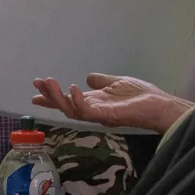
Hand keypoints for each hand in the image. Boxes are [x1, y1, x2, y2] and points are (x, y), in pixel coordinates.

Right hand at [31, 73, 191, 132]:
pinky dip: (77, 101)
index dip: (52, 96)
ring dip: (58, 97)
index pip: (69, 100)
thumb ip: (102, 82)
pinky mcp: (106, 116)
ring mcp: (98, 114)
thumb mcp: (118, 83)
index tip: (35, 90)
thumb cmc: (141, 96)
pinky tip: (73, 87)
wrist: (158, 105)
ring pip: (71, 109)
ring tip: (48, 83)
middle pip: (65, 106)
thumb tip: (88, 77)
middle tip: (37, 84)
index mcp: (94, 102)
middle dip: (50, 96)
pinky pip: (87, 111)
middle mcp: (93, 110)